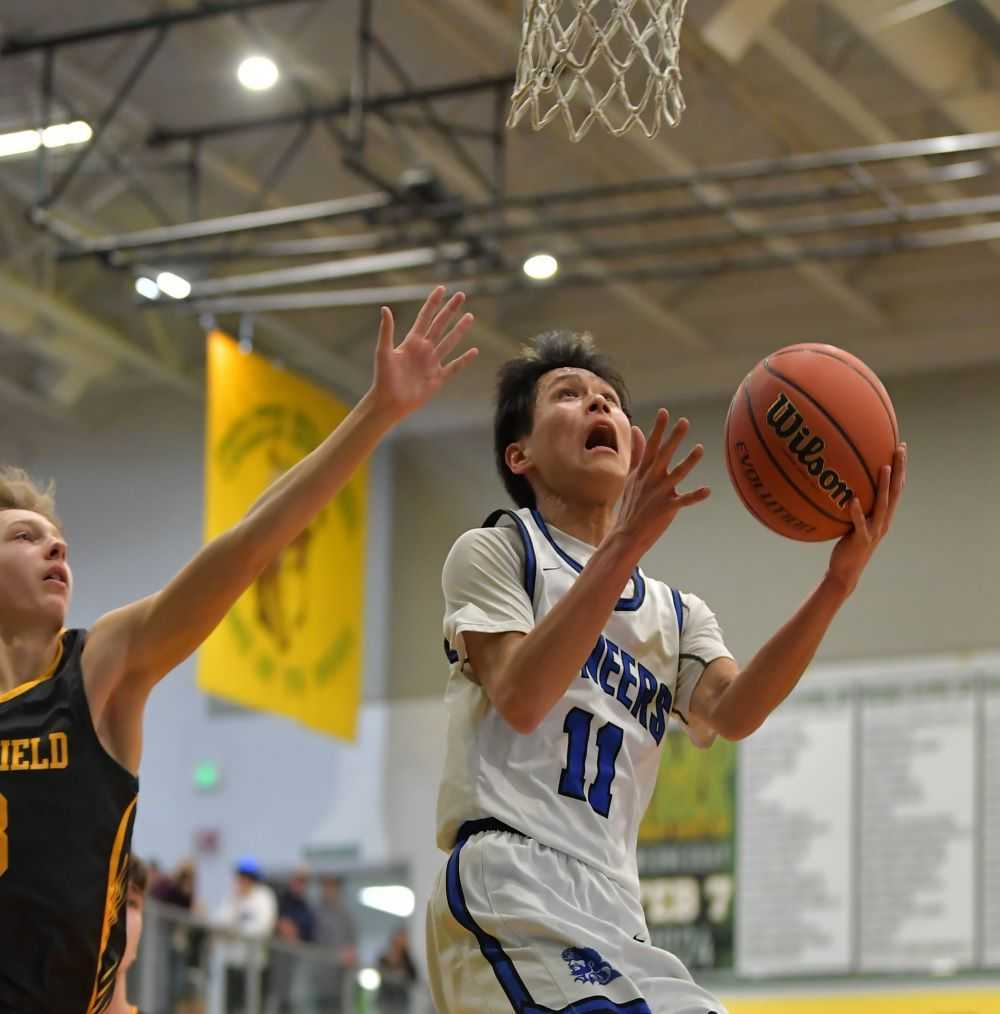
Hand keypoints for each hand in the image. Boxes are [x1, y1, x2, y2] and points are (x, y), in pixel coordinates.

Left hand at [369, 286, 477, 422]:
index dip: (433, 303)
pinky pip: (454, 367)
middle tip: (461, 295)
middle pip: (440, 325)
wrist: (389, 402)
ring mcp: (432, 363)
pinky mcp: (438, 379)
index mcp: (411, 342)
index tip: (442, 289)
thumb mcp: (383, 352)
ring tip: (470, 317)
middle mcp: (424, 350)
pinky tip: (474, 351)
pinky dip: (465, 360)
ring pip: (449, 342)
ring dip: (460, 330)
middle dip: (450, 310)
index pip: (425, 317)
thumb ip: (386, 331)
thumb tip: (385, 308)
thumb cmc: (383, 378)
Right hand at [613, 409, 710, 557]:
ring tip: (700, 449)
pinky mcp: (666, 509)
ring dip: (688, 462)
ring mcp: (658, 494)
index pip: (651, 446)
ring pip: (676, 475)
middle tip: (684, 422)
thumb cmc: (632, 504)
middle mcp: (651, 480)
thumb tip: (637, 429)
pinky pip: (683, 501)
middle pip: (663, 455)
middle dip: (673, 438)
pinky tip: (708, 491)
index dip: (658, 429)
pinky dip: (695, 496)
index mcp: (643, 471)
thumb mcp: (632, 476)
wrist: (626, 534)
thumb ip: (637, 453)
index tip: (665, 412)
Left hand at [827, 442, 905, 595]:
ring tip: (883, 468)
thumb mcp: (852, 521)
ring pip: (883, 505)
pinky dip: (857, 512)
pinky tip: (852, 499)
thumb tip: (842, 483)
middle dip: (899, 469)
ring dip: (884, 486)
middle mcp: (883, 521)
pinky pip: (859, 524)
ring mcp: (874, 530)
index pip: (897, 487)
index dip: (901, 467)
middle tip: (899, 448)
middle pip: (896, 491)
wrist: (845, 571)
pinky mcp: (861, 540)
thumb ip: (854, 504)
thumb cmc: (847, 544)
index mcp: (883, 515)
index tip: (900, 446)